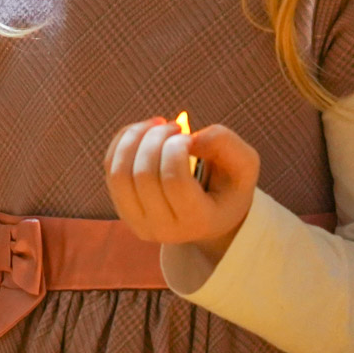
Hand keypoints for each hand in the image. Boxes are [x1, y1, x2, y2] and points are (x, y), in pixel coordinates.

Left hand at [104, 116, 259, 264]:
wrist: (208, 213)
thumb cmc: (227, 185)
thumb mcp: (243, 164)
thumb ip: (225, 144)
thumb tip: (187, 137)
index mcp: (199, 221)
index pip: (174, 181)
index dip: (175, 149)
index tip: (187, 135)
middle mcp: (164, 229)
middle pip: (144, 175)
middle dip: (155, 139)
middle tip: (173, 125)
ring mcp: (137, 221)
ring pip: (120, 173)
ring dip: (134, 138)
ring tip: (156, 123)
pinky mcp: (121, 208)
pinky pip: (111, 169)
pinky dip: (122, 142)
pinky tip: (142, 131)